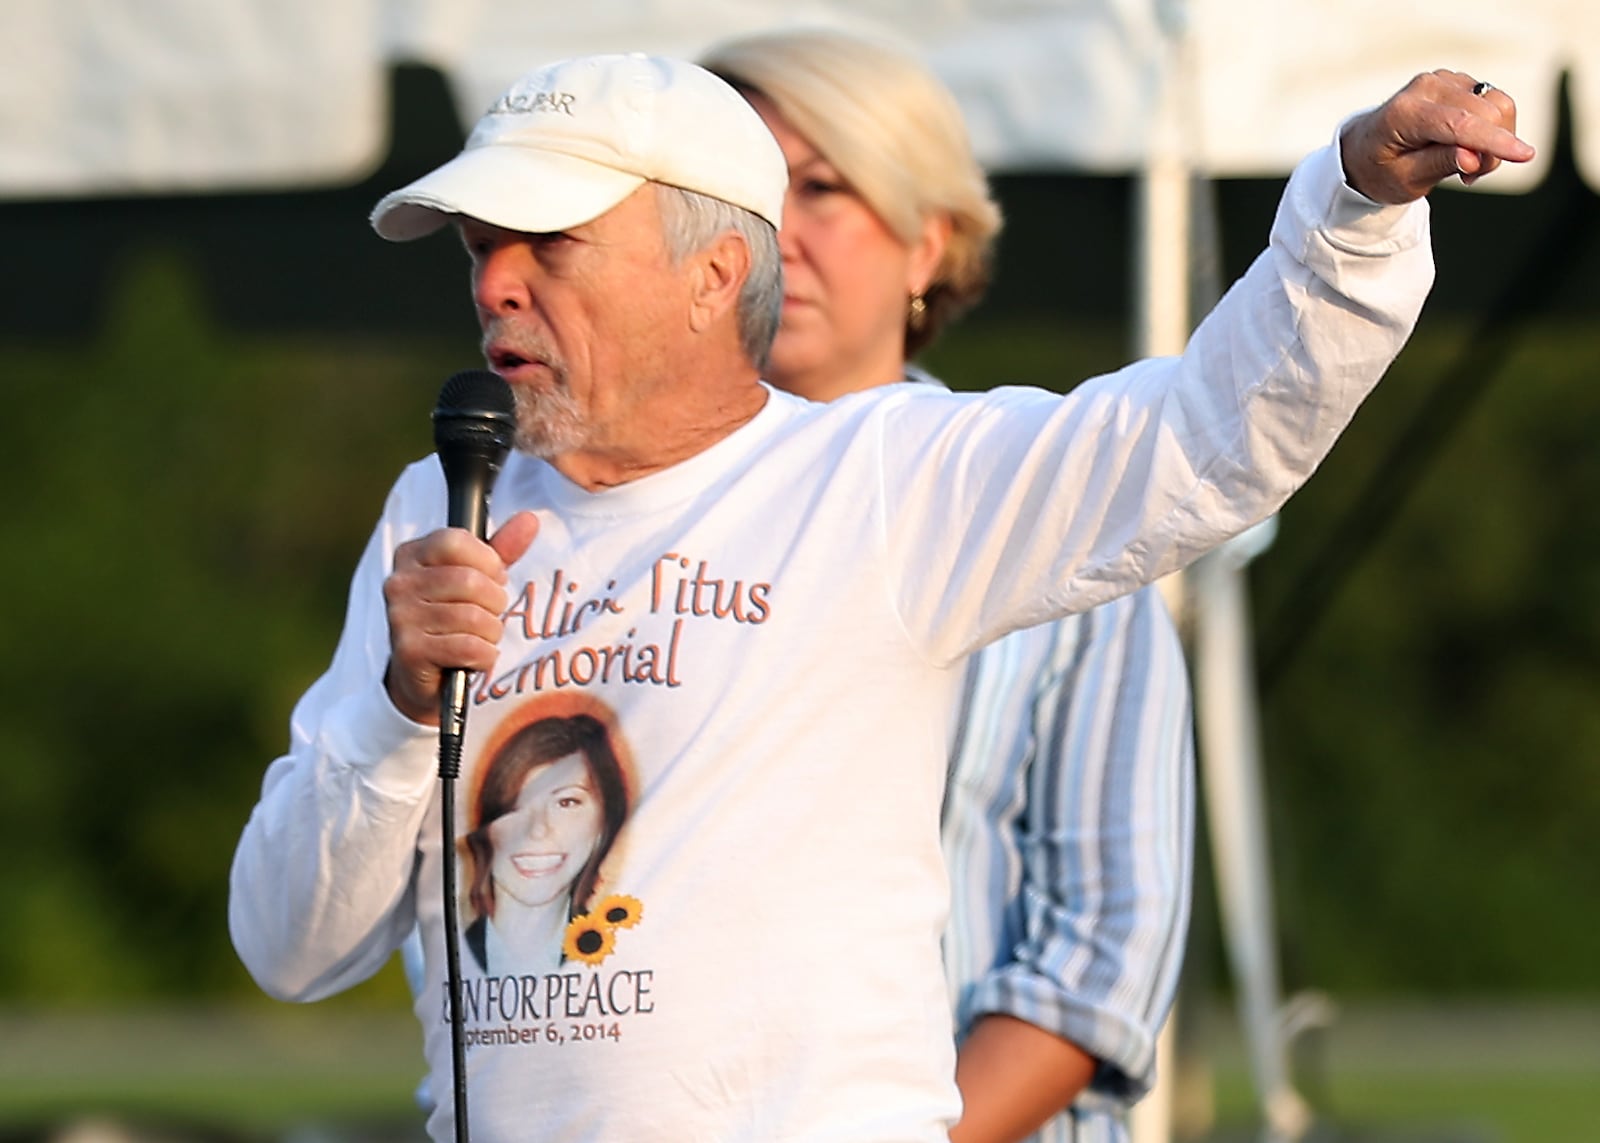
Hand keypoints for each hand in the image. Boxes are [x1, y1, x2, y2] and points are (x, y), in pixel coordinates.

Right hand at [382, 510, 539, 723]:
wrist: (423, 675)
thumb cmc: (453, 618)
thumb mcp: (476, 578)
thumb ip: (501, 550)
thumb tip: (529, 520)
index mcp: (411, 555)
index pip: (457, 541)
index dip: (488, 562)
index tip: (493, 577)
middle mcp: (398, 583)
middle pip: (470, 581)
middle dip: (494, 602)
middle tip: (490, 614)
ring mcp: (400, 618)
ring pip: (473, 617)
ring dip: (490, 632)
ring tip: (481, 637)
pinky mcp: (409, 652)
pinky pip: (469, 648)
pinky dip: (484, 656)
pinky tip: (475, 658)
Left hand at [1339, 70, 1534, 203]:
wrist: (1364, 151)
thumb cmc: (1381, 170)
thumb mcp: (1403, 180)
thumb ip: (1438, 165)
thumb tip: (1473, 158)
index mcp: (1404, 113)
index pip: (1459, 124)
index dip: (1494, 141)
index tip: (1525, 156)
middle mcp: (1426, 87)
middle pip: (1486, 114)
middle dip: (1490, 151)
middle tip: (1468, 178)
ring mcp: (1444, 79)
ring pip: (1497, 105)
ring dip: (1493, 141)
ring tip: (1466, 165)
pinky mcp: (1458, 82)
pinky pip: (1495, 103)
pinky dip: (1491, 130)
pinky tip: (1466, 147)